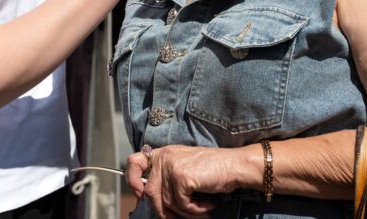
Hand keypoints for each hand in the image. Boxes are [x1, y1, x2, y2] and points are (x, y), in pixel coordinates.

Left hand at [127, 145, 244, 218]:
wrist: (235, 166)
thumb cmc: (214, 170)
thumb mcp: (185, 168)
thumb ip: (167, 178)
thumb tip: (148, 199)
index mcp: (163, 154)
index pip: (134, 162)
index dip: (132, 180)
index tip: (141, 195)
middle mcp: (164, 157)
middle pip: (150, 193)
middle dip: (165, 212)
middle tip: (182, 217)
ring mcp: (171, 166)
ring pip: (167, 203)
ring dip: (185, 213)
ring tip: (202, 209)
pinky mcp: (181, 177)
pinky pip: (181, 205)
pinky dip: (195, 211)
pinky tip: (207, 205)